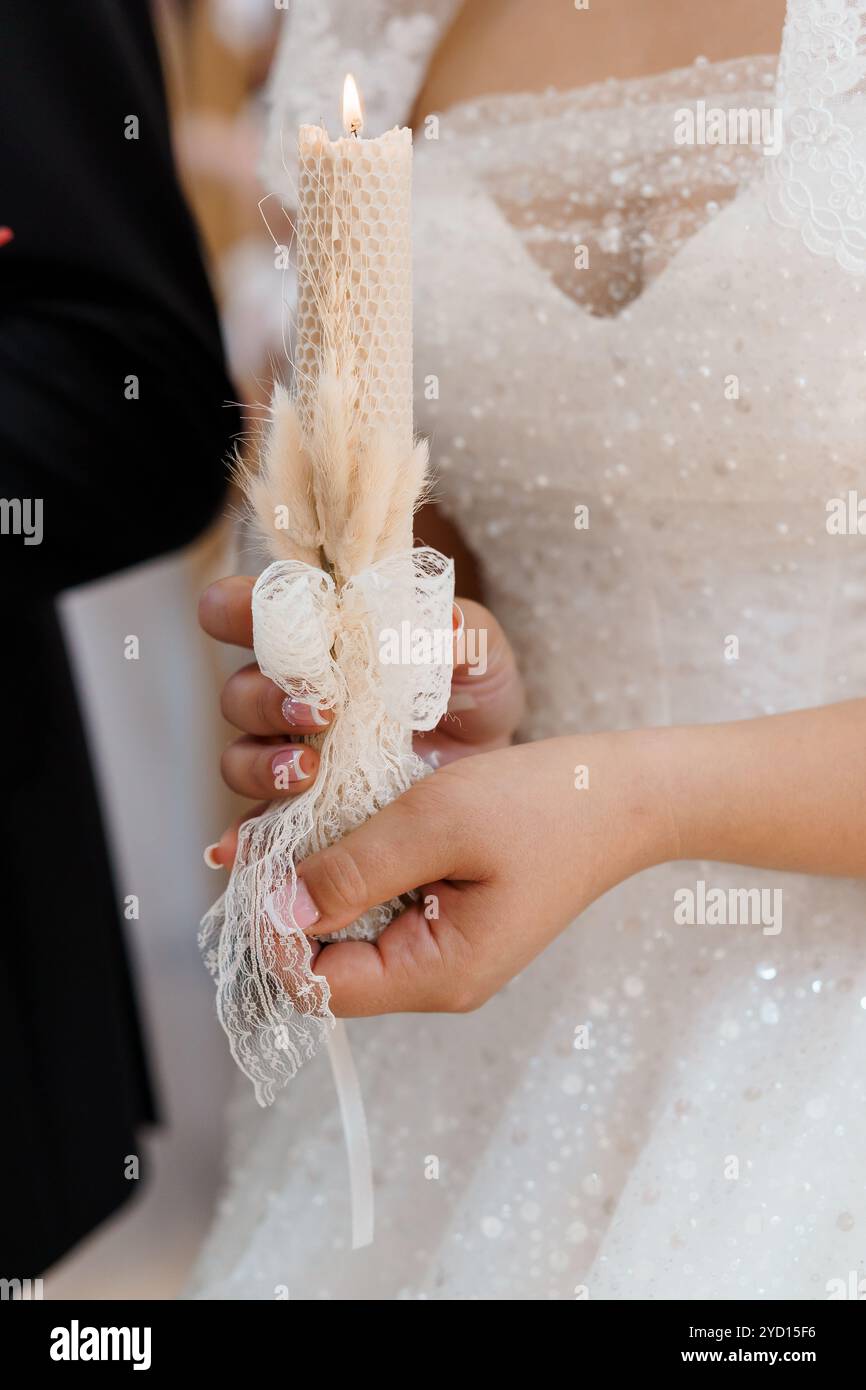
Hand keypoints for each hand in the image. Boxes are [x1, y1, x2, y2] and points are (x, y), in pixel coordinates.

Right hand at [198, 576, 524, 864]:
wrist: (494, 775)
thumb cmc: (474, 694)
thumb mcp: (480, 655)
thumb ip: (462, 631)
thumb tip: (447, 625)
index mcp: (319, 639)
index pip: (253, 610)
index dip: (239, 608)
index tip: (260, 622)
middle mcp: (289, 696)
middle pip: (239, 691)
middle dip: (266, 699)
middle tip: (318, 711)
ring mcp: (287, 757)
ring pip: (239, 756)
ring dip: (262, 763)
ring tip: (305, 773)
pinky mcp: (298, 814)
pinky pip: (256, 826)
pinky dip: (248, 836)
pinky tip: (252, 847)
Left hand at [273, 731, 674, 1014]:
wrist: (624, 794)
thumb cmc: (544, 804)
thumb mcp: (436, 822)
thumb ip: (352, 870)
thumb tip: (275, 910)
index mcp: (437, 973)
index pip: (319, 985)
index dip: (275, 931)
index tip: (259, 861)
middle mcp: (436, 977)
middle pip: (328, 963)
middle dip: (293, 902)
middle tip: (276, 831)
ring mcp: (445, 950)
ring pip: (349, 930)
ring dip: (324, 879)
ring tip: (315, 817)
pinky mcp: (450, 917)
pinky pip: (381, 906)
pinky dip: (357, 867)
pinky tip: (354, 822)